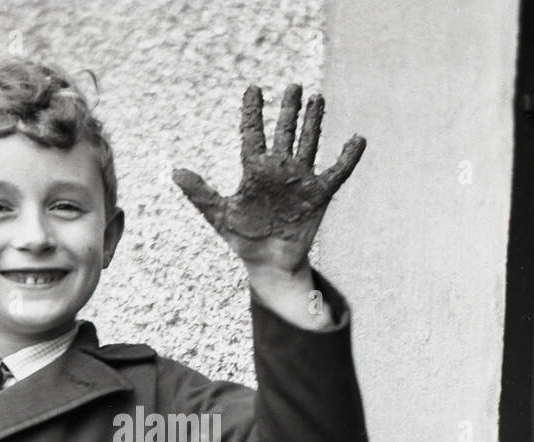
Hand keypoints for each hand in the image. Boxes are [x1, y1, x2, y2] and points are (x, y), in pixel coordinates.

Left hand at [172, 84, 364, 271]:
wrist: (269, 262)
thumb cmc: (243, 238)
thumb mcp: (219, 215)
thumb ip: (201, 194)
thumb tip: (175, 172)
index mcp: (254, 171)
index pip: (253, 134)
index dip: (253, 112)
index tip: (253, 89)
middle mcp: (279, 169)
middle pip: (285, 132)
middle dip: (288, 110)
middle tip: (293, 86)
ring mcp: (300, 179)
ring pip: (309, 143)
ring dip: (313, 123)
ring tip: (318, 99)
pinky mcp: (319, 194)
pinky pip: (337, 172)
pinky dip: (348, 158)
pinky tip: (358, 140)